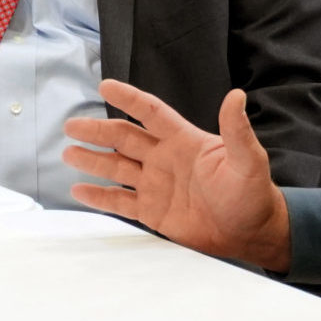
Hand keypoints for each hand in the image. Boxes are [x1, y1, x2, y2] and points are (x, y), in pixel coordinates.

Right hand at [64, 82, 290, 270]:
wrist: (250, 234)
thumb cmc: (252, 194)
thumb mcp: (247, 160)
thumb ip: (237, 130)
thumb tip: (237, 96)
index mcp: (184, 141)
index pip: (151, 113)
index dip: (129, 99)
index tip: (105, 86)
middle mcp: (165, 159)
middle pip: (124, 138)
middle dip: (97, 130)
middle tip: (71, 125)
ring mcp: (156, 185)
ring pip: (117, 167)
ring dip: (92, 160)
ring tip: (68, 153)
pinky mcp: (153, 212)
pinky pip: (120, 201)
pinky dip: (99, 197)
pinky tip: (79, 190)